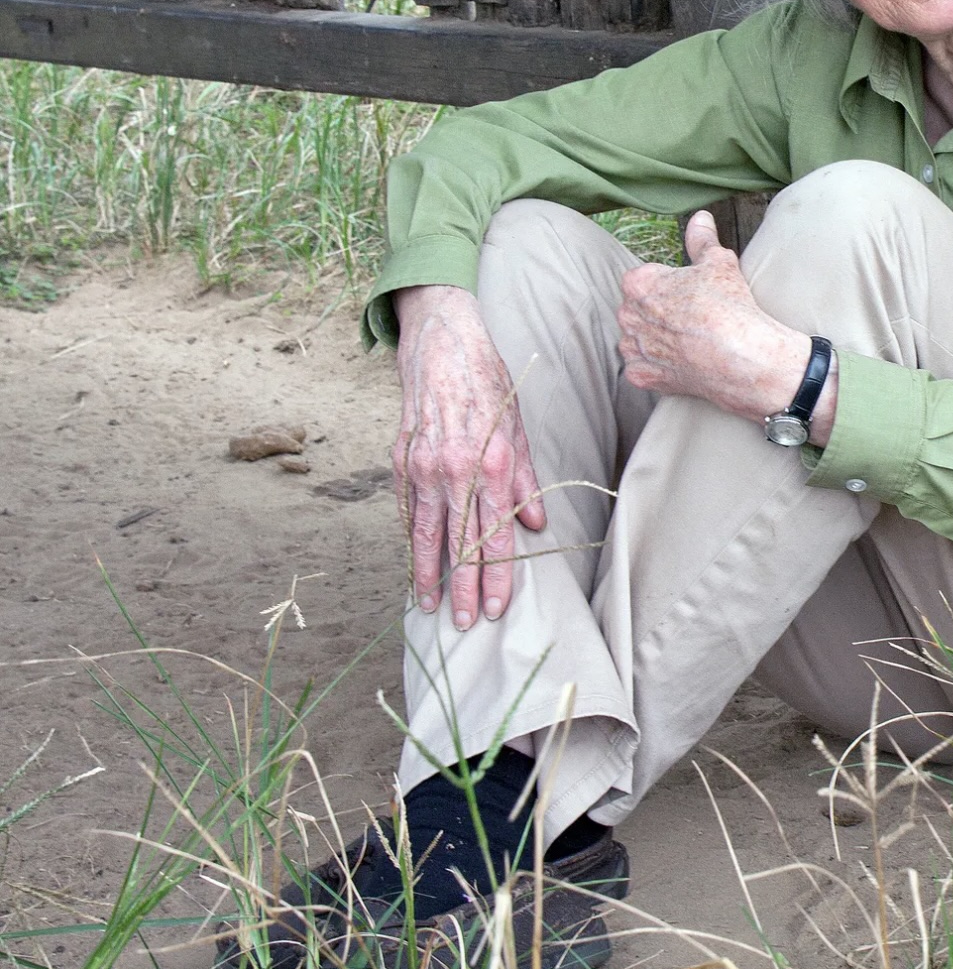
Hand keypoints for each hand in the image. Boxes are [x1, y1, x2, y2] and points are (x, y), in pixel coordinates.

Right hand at [392, 285, 546, 627]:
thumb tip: (535, 525)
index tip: (495, 607)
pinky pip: (407, 511)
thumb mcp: (518, 427)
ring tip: (429, 606)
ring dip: (427, 573)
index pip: (495, 534)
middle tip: (464, 624)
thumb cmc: (488, 384)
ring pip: (426, 533)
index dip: (495, 575)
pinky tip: (413, 565)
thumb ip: (526, 480)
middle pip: (459, 543)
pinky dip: (411, 540)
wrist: (443, 345)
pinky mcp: (401, 461)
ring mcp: (423, 467)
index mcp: (491, 464)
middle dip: (462, 588)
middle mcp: (455, 471)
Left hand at [617, 212, 837, 438]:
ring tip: (686, 341)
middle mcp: (628, 316)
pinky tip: (680, 362)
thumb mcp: (718, 262)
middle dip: (657, 311)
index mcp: (639, 284)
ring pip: (636, 339)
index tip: (689, 294)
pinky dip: (656, 367)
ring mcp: (634, 349)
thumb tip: (701, 217)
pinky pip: (642, 368)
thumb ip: (702, 239)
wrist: (741, 357)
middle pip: (637, 309)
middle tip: (690, 316)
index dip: (668, 285)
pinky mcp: (642, 376)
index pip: (643, 279)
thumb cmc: (728, 306)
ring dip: (653, 339)